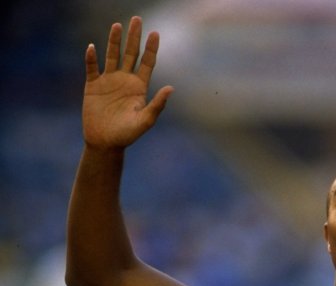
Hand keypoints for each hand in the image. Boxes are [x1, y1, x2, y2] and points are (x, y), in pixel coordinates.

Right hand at [82, 17, 173, 149]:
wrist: (105, 143)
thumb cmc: (127, 135)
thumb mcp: (144, 121)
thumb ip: (157, 105)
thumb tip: (171, 88)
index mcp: (139, 87)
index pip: (147, 63)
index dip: (151, 48)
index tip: (155, 33)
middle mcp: (125, 80)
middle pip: (130, 53)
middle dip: (134, 37)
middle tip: (137, 19)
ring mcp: (108, 81)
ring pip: (112, 55)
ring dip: (114, 41)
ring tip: (117, 25)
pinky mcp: (93, 85)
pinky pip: (91, 68)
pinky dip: (91, 58)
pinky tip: (92, 47)